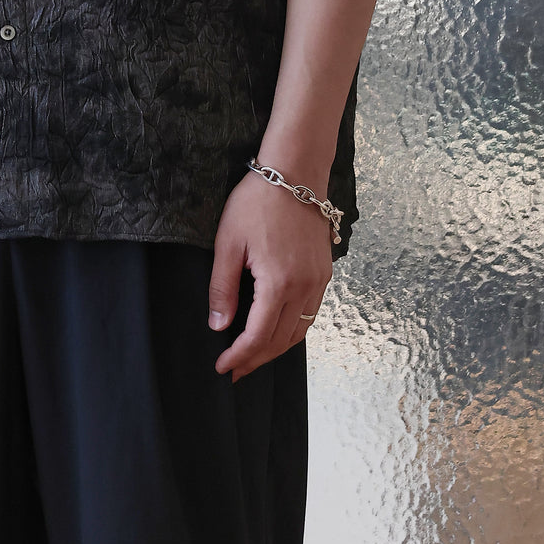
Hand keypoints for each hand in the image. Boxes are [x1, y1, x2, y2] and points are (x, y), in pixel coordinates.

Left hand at [207, 169, 333, 382]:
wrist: (295, 173)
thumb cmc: (258, 201)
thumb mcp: (228, 241)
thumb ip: (223, 287)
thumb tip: (218, 326)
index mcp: (279, 282)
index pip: (259, 336)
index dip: (240, 356)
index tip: (223, 367)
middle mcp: (305, 288)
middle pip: (281, 341)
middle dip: (256, 360)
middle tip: (235, 370)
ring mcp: (319, 282)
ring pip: (299, 332)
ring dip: (275, 349)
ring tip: (252, 357)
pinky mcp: (325, 273)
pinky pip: (310, 315)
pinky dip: (292, 331)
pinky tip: (275, 331)